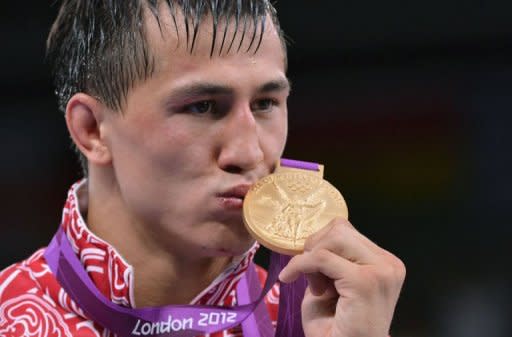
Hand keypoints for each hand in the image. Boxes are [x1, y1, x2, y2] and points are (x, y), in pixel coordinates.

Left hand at [279, 217, 405, 336]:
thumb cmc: (337, 328)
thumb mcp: (332, 282)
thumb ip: (330, 258)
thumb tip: (313, 239)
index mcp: (384, 262)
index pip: (345, 230)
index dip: (321, 244)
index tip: (313, 269)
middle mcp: (389, 264)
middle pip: (339, 229)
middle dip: (316, 248)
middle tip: (312, 278)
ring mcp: (381, 271)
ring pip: (333, 238)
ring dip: (312, 258)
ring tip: (316, 286)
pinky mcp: (365, 282)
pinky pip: (321, 257)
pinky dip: (299, 265)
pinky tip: (289, 278)